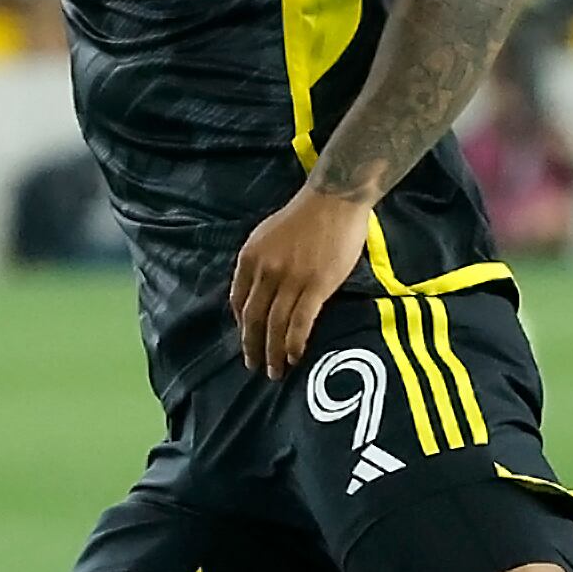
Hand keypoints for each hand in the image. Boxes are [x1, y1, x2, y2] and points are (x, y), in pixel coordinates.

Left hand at [228, 183, 373, 376]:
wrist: (334, 200)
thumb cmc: (304, 217)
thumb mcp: (267, 236)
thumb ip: (260, 264)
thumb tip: (257, 294)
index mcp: (250, 258)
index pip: (238, 300)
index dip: (241, 325)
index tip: (247, 340)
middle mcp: (266, 271)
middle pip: (253, 318)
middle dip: (252, 346)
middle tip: (254, 366)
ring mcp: (291, 279)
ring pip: (275, 325)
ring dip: (273, 353)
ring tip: (274, 372)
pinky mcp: (316, 285)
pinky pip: (300, 322)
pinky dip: (294, 344)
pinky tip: (294, 357)